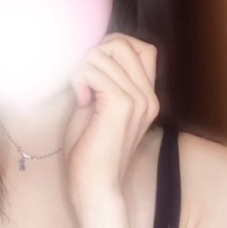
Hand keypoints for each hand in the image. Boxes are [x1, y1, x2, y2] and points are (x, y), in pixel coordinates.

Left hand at [62, 32, 159, 203]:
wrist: (95, 184)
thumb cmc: (90, 150)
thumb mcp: (100, 108)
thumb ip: (104, 83)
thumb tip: (91, 56)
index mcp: (146, 96)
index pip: (142, 48)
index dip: (113, 48)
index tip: (94, 72)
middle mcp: (148, 96)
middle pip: (123, 43)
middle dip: (94, 54)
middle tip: (84, 82)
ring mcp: (138, 99)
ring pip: (103, 53)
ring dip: (81, 70)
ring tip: (82, 96)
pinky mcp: (121, 105)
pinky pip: (93, 70)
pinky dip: (79, 80)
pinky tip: (82, 102)